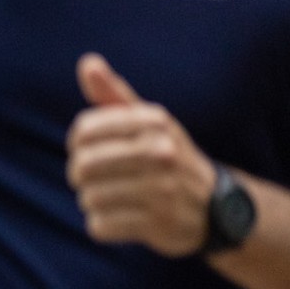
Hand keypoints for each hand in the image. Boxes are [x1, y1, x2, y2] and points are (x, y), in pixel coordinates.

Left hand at [66, 54, 214, 256]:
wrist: (212, 206)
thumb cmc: (166, 156)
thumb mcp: (148, 121)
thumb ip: (113, 93)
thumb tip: (87, 62)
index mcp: (154, 122)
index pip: (84, 131)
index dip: (77, 143)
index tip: (88, 147)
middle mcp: (162, 153)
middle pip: (82, 166)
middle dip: (81, 175)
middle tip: (97, 178)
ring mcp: (163, 190)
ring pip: (89, 197)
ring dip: (94, 201)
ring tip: (115, 197)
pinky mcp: (158, 224)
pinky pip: (100, 226)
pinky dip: (103, 224)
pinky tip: (123, 217)